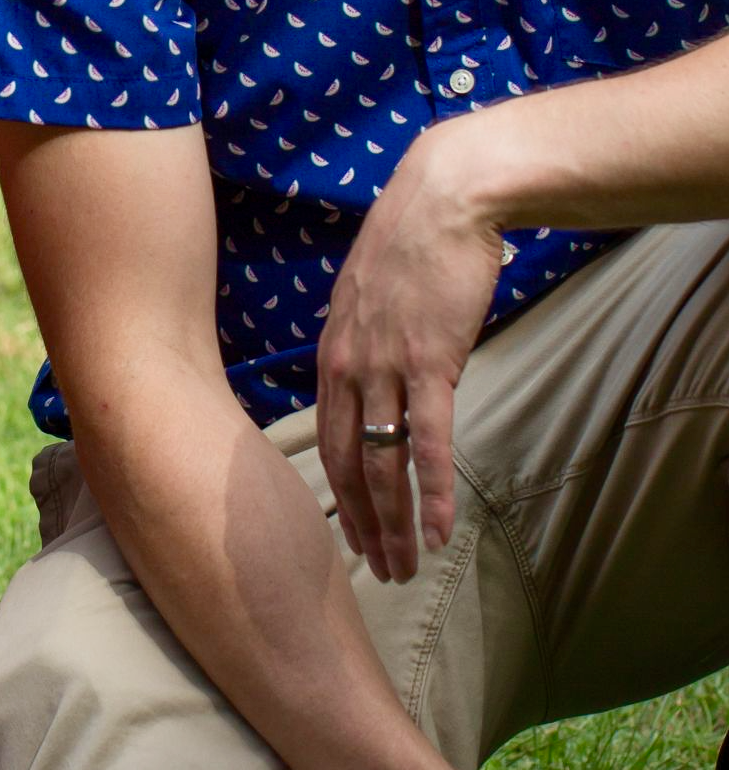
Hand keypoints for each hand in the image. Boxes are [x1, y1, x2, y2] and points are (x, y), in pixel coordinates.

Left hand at [317, 127, 504, 578]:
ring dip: (395, 522)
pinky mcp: (430, 362)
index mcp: (332, 353)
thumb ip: (368, 344)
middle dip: (360, 524)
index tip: (346, 534)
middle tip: (374, 571)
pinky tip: (440, 531)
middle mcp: (348, 367)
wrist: (444, 198)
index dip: (336, 494)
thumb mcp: (371, 299)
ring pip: (382, 464)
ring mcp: (386, 367)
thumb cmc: (415, 243)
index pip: (325, 439)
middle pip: (344, 464)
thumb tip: (382, 378)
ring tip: (404, 568)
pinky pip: (428, 443)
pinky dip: (434, 492)